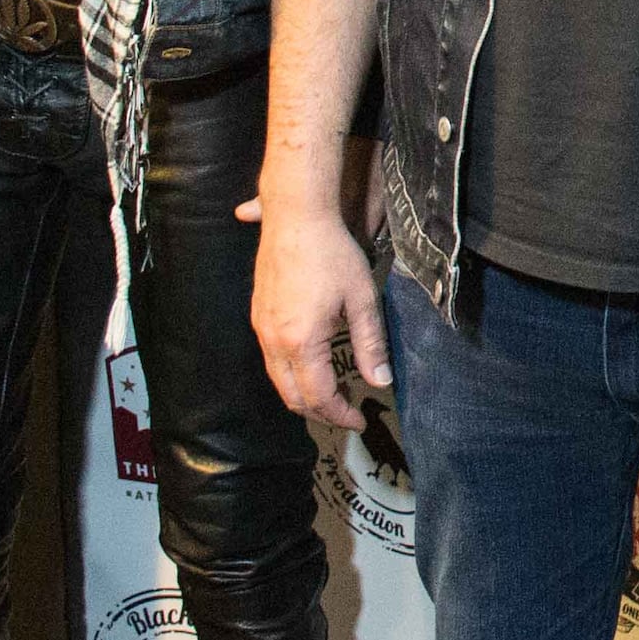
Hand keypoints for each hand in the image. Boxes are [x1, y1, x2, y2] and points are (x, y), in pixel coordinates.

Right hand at [242, 192, 388, 430]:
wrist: (296, 218)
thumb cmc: (332, 254)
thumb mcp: (362, 300)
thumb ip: (370, 344)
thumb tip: (381, 381)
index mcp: (301, 341)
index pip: (318, 397)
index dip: (339, 414)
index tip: (359, 421)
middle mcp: (273, 341)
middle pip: (291, 396)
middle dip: (319, 412)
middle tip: (346, 413)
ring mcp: (261, 329)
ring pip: (277, 380)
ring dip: (303, 395)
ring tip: (332, 395)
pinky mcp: (257, 316)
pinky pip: (270, 360)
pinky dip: (290, 375)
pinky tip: (312, 367)